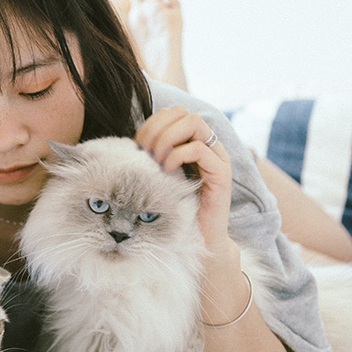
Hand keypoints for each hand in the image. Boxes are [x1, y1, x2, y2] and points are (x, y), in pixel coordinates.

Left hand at [134, 106, 232, 248]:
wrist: (199, 239)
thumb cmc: (176, 209)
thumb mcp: (160, 176)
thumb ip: (152, 157)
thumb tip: (130, 143)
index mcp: (193, 142)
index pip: (172, 112)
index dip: (152, 123)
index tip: (137, 145)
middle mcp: (208, 144)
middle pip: (183, 112)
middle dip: (157, 128)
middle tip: (145, 152)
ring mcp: (217, 157)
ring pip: (194, 123)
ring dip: (167, 138)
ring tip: (156, 160)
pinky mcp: (221, 173)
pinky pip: (200, 149)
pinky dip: (178, 155)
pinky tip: (167, 170)